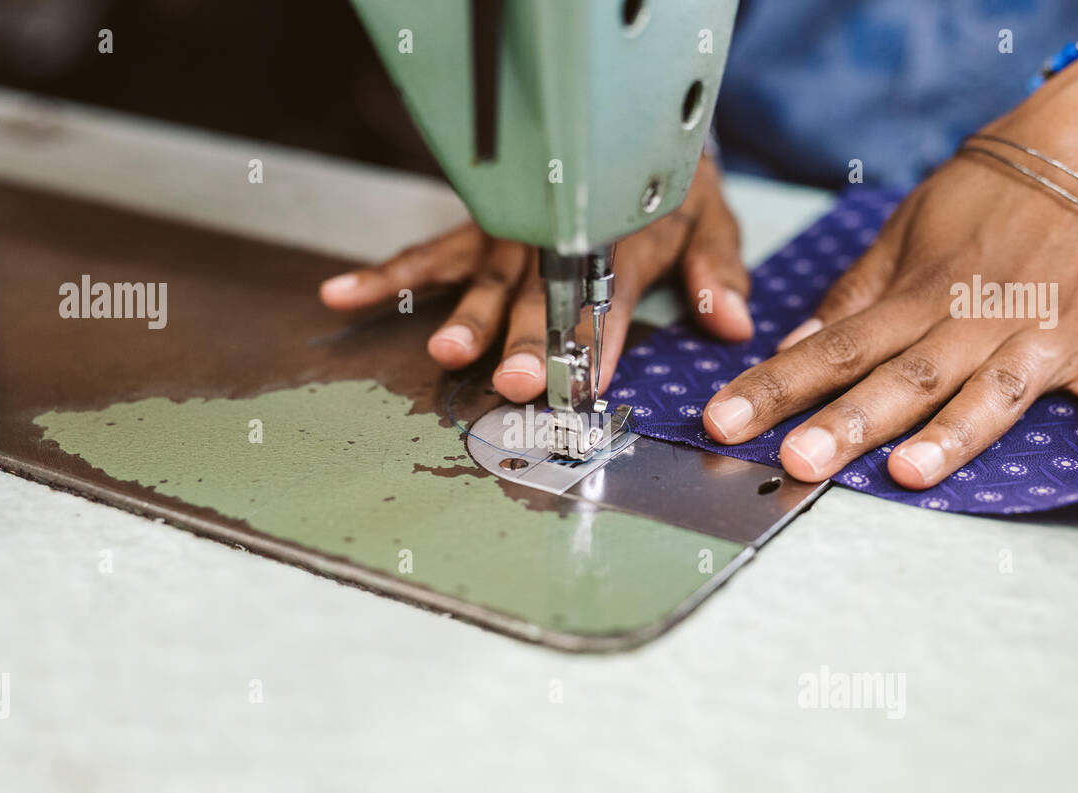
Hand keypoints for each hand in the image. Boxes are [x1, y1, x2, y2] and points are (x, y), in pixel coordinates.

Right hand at [319, 155, 750, 401]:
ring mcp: (511, 234)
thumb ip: (717, 270)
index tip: (589, 381)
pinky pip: (429, 250)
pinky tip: (343, 295)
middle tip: (518, 382)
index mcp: (621, 239)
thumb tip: (734, 323)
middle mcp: (558, 238)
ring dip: (463, 315)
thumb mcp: (709, 217)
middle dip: (529, 341)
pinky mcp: (478, 228)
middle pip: (540, 298)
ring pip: (483, 279)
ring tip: (445, 350)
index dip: (599, 338)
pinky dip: (386, 274)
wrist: (627, 125)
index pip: (609, 296)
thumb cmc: (666, 185)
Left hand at [703, 44, 1077, 488]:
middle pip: (901, 378)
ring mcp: (1037, 333)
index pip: (830, 348)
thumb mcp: (906, 232)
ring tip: (911, 473)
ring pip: (990, 390)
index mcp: (915, 295)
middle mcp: (970, 320)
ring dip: (954, 434)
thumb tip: (795, 349)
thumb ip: (854, 298)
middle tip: (796, 460)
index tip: (722, 421)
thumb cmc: (987, 198)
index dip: (773, 388)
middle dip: (846, 422)